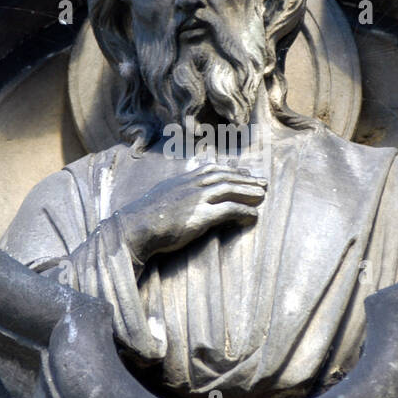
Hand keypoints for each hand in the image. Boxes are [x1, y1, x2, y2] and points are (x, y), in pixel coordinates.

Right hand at [115, 162, 265, 264]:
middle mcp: (191, 186)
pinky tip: (253, 215)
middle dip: (246, 178)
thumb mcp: (159, 197)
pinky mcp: (200, 216)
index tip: (244, 171)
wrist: (135, 228)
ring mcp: (196, 200)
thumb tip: (177, 195)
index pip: (211, 169)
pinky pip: (228, 210)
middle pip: (225, 177)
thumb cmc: (143, 218)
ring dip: (248, 191)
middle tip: (263, 182)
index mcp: (182, 181)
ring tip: (263, 195)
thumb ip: (173, 192)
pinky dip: (243, 210)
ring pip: (229, 189)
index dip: (230, 170)